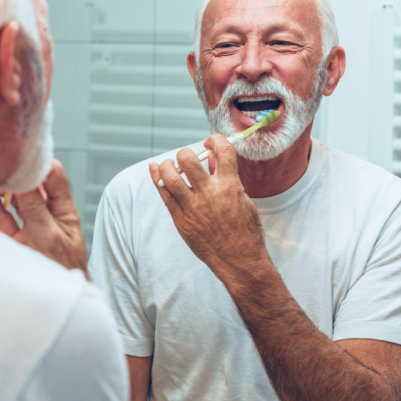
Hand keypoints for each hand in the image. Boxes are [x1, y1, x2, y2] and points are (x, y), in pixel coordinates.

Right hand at [0, 159, 88, 278]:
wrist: (57, 299)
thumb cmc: (63, 271)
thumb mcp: (49, 236)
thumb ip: (35, 208)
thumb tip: (25, 180)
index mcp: (64, 210)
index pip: (54, 176)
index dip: (39, 165)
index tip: (22, 161)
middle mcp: (49, 214)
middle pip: (34, 185)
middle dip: (19, 174)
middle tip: (3, 166)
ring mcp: (33, 226)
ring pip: (18, 200)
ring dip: (5, 188)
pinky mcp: (18, 238)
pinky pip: (6, 217)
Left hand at [149, 134, 268, 284]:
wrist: (238, 260)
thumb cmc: (245, 231)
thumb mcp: (244, 200)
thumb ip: (227, 178)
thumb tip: (213, 158)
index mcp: (230, 186)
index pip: (222, 150)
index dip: (214, 139)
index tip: (209, 141)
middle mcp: (210, 193)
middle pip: (189, 160)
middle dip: (185, 152)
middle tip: (186, 157)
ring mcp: (193, 207)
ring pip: (171, 176)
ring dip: (167, 165)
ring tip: (169, 164)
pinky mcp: (181, 219)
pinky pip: (164, 195)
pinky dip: (157, 179)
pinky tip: (155, 170)